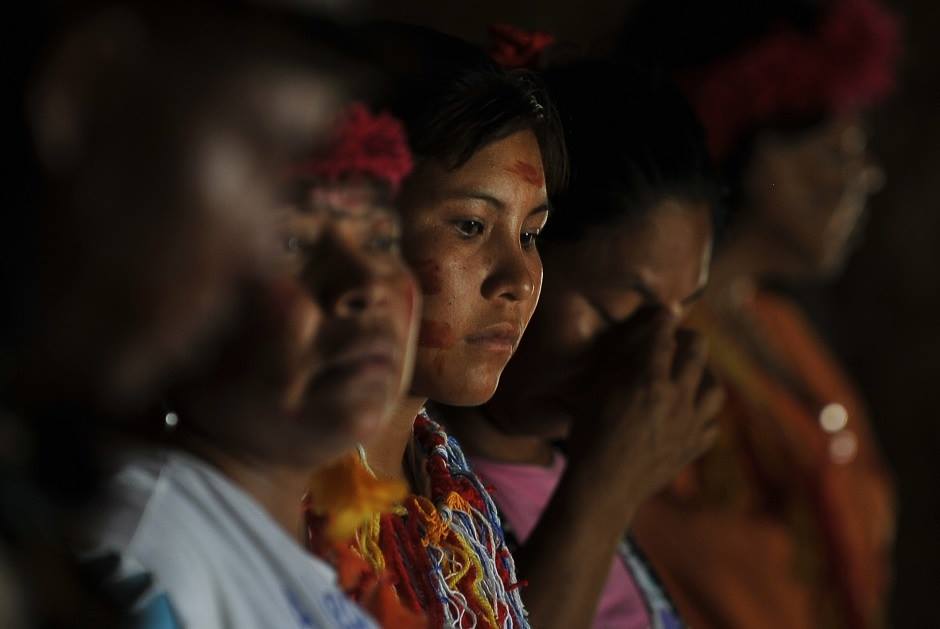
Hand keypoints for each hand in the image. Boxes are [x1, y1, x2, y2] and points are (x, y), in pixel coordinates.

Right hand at [561, 306, 724, 521]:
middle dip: (690, 338)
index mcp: (649, 379)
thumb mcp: (594, 393)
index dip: (665, 319)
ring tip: (692, 376)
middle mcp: (677, 397)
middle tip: (680, 338)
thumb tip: (635, 343)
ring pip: (716, 388)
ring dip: (705, 376)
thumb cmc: (589, 436)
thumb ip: (618, 365)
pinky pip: (712, 425)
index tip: (667, 311)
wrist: (604, 487)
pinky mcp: (694, 447)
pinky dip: (704, 416)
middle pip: (698, 352)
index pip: (664, 336)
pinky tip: (690, 414)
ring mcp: (690, 424)